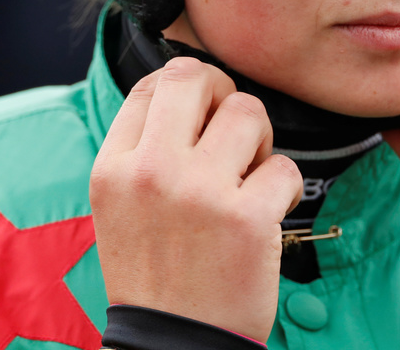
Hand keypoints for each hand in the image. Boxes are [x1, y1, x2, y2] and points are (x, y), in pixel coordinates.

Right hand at [89, 56, 302, 342]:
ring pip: (250, 113)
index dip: (190, 86)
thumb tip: (191, 87)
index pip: (154, 82)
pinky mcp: (248, 219)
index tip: (205, 110)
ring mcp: (200, 193)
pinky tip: (265, 214)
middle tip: (234, 130)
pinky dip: (283, 188)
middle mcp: (151, 172)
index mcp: (114, 168)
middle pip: (197, 77)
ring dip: (259, 142)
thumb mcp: (121, 205)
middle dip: (225, 95)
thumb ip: (146, 147)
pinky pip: (285, 166)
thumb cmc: (155, 273)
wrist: (171, 346)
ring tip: (247, 179)